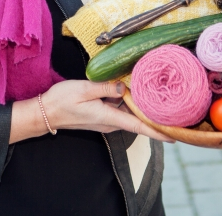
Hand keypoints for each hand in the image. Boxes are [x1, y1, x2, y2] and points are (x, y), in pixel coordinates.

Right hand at [10, 80, 174, 143]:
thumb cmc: (62, 101)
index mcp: (109, 117)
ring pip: (130, 113)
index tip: (175, 135)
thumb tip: (124, 86)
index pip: (139, 127)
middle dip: (156, 116)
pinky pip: (121, 108)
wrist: (45, 112)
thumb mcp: (84, 89)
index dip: (158, 130)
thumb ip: (106, 87)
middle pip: (138, 120)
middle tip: (176, 108)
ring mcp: (107, 118)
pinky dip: (131, 102)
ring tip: (162, 96)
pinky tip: (137, 90)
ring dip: (144, 107)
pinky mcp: (102, 113)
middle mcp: (111, 121)